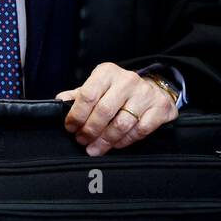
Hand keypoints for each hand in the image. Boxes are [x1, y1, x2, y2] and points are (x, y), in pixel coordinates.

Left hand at [56, 62, 178, 156]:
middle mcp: (127, 80)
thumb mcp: (98, 86)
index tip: (70, 128)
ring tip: (94, 148)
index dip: (76, 115)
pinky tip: (114, 145)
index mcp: (107, 72)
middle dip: (90, 130)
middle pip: (104, 111)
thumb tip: (59, 102)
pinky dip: (124, 141)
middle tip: (82, 141)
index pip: (87, 95)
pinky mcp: (160, 108)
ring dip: (105, 140)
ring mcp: (146, 94)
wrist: (153, 88)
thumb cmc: (118, 90)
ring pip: (121, 124)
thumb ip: (79, 95)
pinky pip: (139, 131)